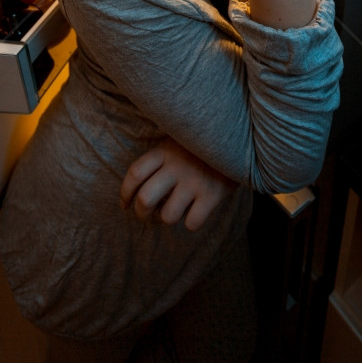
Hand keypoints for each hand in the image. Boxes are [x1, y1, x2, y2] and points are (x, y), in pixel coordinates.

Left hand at [120, 137, 236, 231]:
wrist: (236, 139)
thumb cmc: (199, 145)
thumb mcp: (176, 141)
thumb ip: (159, 159)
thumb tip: (136, 190)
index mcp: (163, 151)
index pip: (135, 174)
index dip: (125, 193)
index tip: (125, 204)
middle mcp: (176, 167)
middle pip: (146, 199)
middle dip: (141, 214)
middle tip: (145, 216)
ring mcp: (194, 181)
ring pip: (168, 216)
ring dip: (168, 218)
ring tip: (174, 211)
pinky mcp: (212, 195)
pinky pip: (192, 223)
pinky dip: (191, 223)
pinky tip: (195, 213)